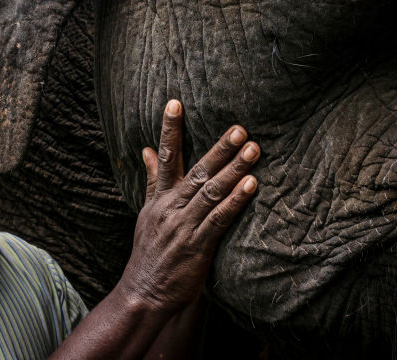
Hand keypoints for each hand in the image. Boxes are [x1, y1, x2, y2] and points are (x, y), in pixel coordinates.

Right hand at [117, 99, 259, 314]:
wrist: (143, 294)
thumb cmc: (150, 252)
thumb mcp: (146, 212)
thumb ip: (152, 180)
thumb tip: (147, 149)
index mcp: (160, 198)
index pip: (166, 157)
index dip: (170, 129)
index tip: (175, 102)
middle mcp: (171, 208)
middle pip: (197, 171)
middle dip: (220, 148)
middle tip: (240, 128)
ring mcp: (184, 226)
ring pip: (211, 192)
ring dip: (234, 169)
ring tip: (253, 149)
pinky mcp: (198, 246)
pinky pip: (219, 219)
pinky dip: (235, 201)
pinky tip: (251, 185)